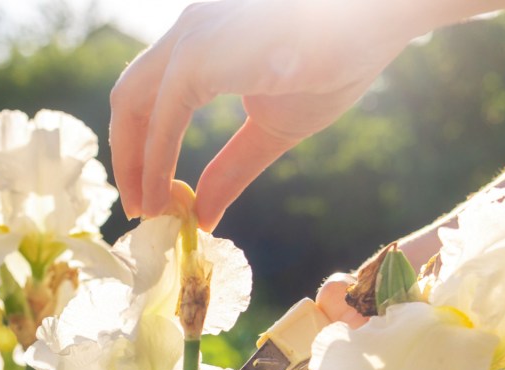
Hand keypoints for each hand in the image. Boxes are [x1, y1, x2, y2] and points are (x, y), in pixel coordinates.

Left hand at [109, 0, 413, 228]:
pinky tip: (161, 197)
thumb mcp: (273, 128)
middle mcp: (188, 31)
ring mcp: (192, 37)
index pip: (149, 96)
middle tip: (139, 209)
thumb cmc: (336, 60)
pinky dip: (154, 161)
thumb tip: (204, 214)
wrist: (379, 20)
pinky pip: (163, 117)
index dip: (140, 147)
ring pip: (132, 105)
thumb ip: (233, 168)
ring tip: (146, 210)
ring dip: (132, 163)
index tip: (149, 194)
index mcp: (202, 40)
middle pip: (129, 99)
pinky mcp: (202, 53)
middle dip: (125, 158)